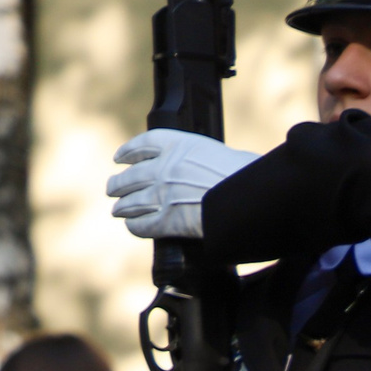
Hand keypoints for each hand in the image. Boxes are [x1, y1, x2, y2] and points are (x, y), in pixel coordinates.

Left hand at [105, 128, 260, 239]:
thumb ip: (206, 160)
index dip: (129, 151)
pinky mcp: (170, 220)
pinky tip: (133, 226)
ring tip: (117, 209)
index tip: (119, 157)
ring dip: (122, 206)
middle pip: (132, 175)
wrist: (258, 197)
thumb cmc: (253, 175)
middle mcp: (167, 166)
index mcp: (181, 144)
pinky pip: (143, 224)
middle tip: (112, 188)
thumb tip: (208, 170)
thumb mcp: (226, 155)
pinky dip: (136, 226)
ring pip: (132, 201)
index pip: (145, 143)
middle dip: (119, 183)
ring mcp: (165, 193)